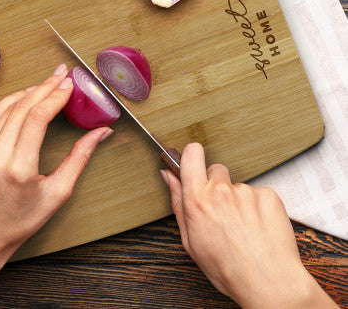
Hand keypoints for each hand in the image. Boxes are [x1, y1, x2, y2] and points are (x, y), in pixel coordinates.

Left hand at [0, 64, 112, 264]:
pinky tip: (24, 95)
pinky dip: (10, 101)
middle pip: (22, 107)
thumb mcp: (57, 194)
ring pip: (6, 107)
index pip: (37, 118)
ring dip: (28, 90)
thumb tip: (101, 132)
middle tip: (62, 74)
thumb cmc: (19, 221)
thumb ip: (80, 158)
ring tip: (47, 82)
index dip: (55, 96)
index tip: (70, 85)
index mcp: (19, 168)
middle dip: (45, 86)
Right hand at [161, 143, 338, 308]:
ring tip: (244, 227)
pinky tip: (259, 227)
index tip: (193, 162)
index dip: (192, 155)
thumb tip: (169, 176)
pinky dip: (259, 207)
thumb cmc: (227, 268)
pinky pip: (259, 194)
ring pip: (238, 186)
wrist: (269, 284)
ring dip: (239, 200)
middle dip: (216, 184)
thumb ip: (178, 202)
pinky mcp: (268, 195)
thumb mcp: (190, 240)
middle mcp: (221, 191)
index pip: (192, 154)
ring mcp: (246, 192)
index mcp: (197, 200)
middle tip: (223, 211)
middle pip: (216, 169)